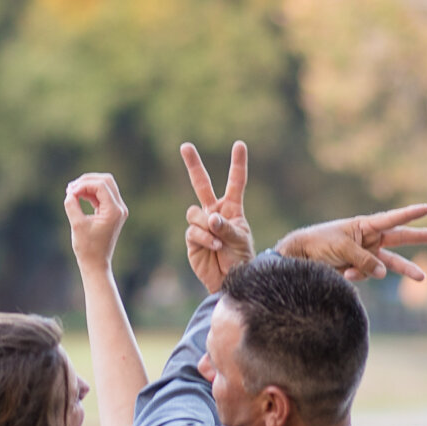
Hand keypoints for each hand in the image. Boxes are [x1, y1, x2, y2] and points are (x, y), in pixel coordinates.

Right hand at [65, 172, 127, 271]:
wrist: (96, 263)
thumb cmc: (87, 248)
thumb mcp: (77, 225)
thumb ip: (72, 206)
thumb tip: (70, 193)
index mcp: (114, 211)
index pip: (101, 186)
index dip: (83, 185)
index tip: (70, 192)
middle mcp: (120, 208)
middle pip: (106, 181)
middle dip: (87, 181)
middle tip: (71, 188)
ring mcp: (118, 210)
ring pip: (105, 186)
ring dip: (88, 185)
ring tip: (71, 191)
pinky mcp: (112, 212)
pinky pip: (102, 195)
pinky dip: (90, 193)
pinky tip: (77, 196)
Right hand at [180, 140, 253, 293]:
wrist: (230, 280)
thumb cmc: (241, 259)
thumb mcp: (240, 240)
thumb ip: (227, 227)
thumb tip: (211, 217)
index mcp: (232, 208)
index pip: (236, 182)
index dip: (237, 164)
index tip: (239, 145)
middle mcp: (215, 212)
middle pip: (201, 184)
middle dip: (193, 165)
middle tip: (185, 146)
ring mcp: (202, 224)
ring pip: (195, 213)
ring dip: (207, 226)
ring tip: (219, 242)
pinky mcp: (192, 238)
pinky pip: (194, 230)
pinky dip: (205, 238)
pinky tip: (214, 247)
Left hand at [275, 205, 426, 280]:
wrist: (300, 259)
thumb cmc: (319, 243)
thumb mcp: (343, 248)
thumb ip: (365, 259)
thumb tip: (382, 273)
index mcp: (365, 225)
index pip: (391, 219)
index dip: (409, 214)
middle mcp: (370, 238)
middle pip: (400, 238)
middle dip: (421, 238)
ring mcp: (367, 254)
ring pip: (392, 262)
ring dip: (405, 269)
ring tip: (422, 278)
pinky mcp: (360, 269)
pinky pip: (369, 275)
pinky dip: (359, 275)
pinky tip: (345, 274)